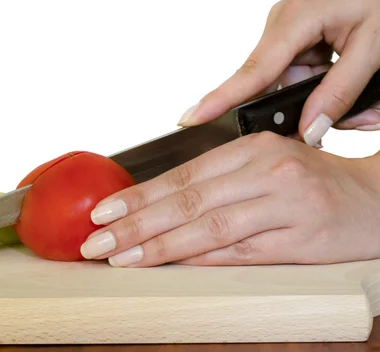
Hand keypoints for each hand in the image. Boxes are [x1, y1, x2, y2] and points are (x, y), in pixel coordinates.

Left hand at [79, 132, 379, 266]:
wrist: (374, 197)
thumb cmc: (310, 182)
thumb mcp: (263, 166)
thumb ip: (216, 181)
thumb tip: (156, 205)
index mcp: (251, 149)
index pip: (181, 175)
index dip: (138, 196)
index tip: (102, 213)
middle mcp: (266, 171)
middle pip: (187, 201)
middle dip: (135, 224)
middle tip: (96, 241)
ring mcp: (285, 205)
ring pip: (209, 228)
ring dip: (160, 246)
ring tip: (122, 258)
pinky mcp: (300, 240)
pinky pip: (240, 253)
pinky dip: (201, 261)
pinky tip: (170, 267)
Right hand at [177, 0, 379, 145]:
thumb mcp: (373, 45)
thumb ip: (340, 91)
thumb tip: (309, 131)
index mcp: (295, 19)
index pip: (252, 71)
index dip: (220, 99)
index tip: (190, 119)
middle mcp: (284, 26)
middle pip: (277, 87)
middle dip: (312, 108)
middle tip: (355, 118)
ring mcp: (291, 33)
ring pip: (295, 85)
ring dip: (328, 99)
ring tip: (369, 98)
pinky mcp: (301, 38)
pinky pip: (305, 75)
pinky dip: (330, 86)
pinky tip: (360, 85)